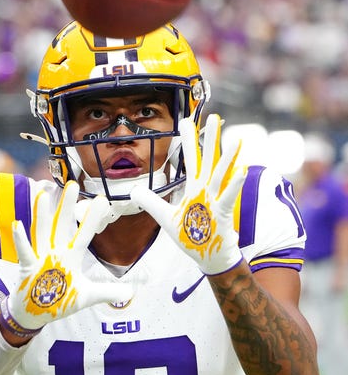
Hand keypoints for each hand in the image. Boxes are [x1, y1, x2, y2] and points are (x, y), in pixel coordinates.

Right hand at [0, 181, 131, 334]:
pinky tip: (17, 224)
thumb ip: (107, 292)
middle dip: (67, 207)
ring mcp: (41, 258)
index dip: (92, 219)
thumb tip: (131, 294)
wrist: (34, 314)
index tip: (102, 201)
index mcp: (71, 257)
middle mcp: (56, 252)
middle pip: (62, 225)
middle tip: (73, 185)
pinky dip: (20, 239)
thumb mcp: (86, 296)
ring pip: (42, 232)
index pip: (84, 234)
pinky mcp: (27, 268)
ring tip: (43, 194)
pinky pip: (24, 252)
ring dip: (42, 214)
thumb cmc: (59, 301)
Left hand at [131, 114, 245, 275]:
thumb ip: (151, 202)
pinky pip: (228, 196)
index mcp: (194, 188)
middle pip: (207, 160)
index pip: (191, 160)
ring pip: (221, 174)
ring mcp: (216, 200)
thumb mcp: (165, 218)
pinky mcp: (223, 213)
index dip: (188, 141)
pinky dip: (235, 184)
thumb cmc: (191, 237)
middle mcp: (206, 190)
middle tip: (215, 117)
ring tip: (236, 139)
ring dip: (228, 157)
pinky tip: (240, 169)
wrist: (208, 257)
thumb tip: (133, 190)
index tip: (186, 121)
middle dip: (211, 139)